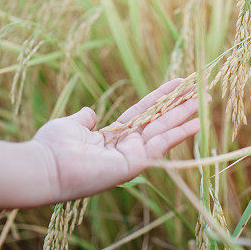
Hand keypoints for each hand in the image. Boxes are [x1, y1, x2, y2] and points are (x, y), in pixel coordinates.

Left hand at [30, 79, 201, 200]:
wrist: (44, 167)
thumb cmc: (52, 147)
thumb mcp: (70, 125)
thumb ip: (83, 119)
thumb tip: (90, 113)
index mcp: (112, 137)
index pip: (143, 113)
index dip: (161, 97)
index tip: (180, 83)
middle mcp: (126, 147)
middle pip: (160, 121)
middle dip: (181, 105)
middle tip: (203, 90)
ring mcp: (132, 157)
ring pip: (165, 131)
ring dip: (186, 115)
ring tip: (206, 99)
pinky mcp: (135, 165)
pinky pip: (161, 145)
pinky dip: (180, 133)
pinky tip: (198, 122)